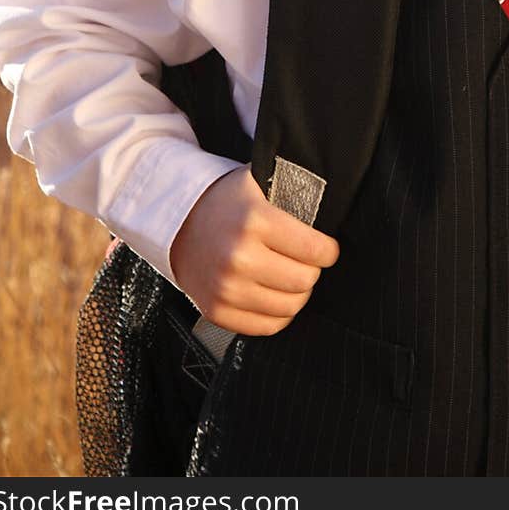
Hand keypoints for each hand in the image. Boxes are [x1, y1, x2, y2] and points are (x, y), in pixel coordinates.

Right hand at [170, 166, 339, 335]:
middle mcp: (239, 258)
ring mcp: (226, 289)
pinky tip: (274, 293)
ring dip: (296, 293)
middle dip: (312, 270)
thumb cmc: (224, 202)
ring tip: (289, 276)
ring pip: (289, 308)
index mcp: (254, 221)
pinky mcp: (217, 311)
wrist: (177, 222)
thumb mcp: (258, 182)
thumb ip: (292, 191)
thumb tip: (331, 205)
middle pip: (304, 281)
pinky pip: (267, 327)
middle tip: (306, 261)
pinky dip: (277, 314)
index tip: (326, 248)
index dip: (328, 250)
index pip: (315, 249)